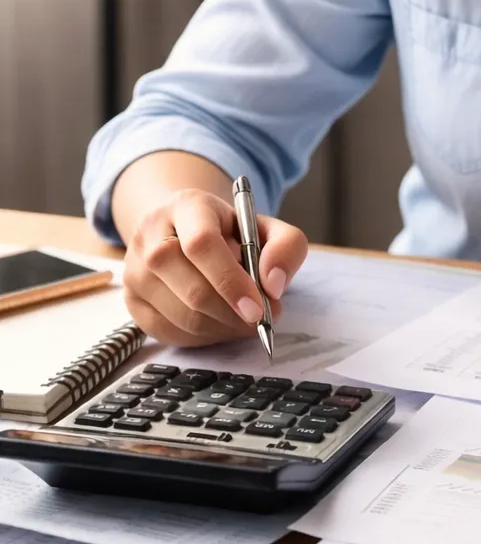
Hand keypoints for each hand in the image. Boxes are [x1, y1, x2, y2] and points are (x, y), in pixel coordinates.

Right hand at [122, 188, 307, 345]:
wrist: (181, 229)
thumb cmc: (227, 231)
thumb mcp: (264, 227)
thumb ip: (286, 247)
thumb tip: (273, 285)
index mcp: (186, 206)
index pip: (202, 244)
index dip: (232, 282)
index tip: (259, 308)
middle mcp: (150, 234)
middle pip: (193, 288)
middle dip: (234, 313)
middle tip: (261, 318)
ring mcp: (135, 269)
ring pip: (183, 317)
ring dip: (223, 327)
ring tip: (243, 318)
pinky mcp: (131, 300)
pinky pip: (171, 332)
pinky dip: (203, 337)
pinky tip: (219, 322)